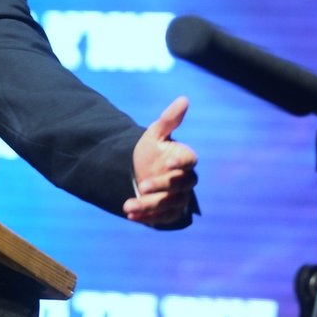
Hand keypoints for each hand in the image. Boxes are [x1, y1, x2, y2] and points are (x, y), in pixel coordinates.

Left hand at [124, 95, 198, 226]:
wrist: (143, 171)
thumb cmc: (153, 151)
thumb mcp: (156, 134)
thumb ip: (169, 120)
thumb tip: (183, 99)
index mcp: (184, 159)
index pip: (189, 161)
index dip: (180, 162)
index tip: (168, 162)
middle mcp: (185, 180)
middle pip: (180, 185)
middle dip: (162, 186)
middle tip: (141, 185)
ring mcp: (179, 198)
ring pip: (169, 204)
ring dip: (149, 206)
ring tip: (127, 205)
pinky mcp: (170, 212)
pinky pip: (161, 217)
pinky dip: (146, 217)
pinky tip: (130, 215)